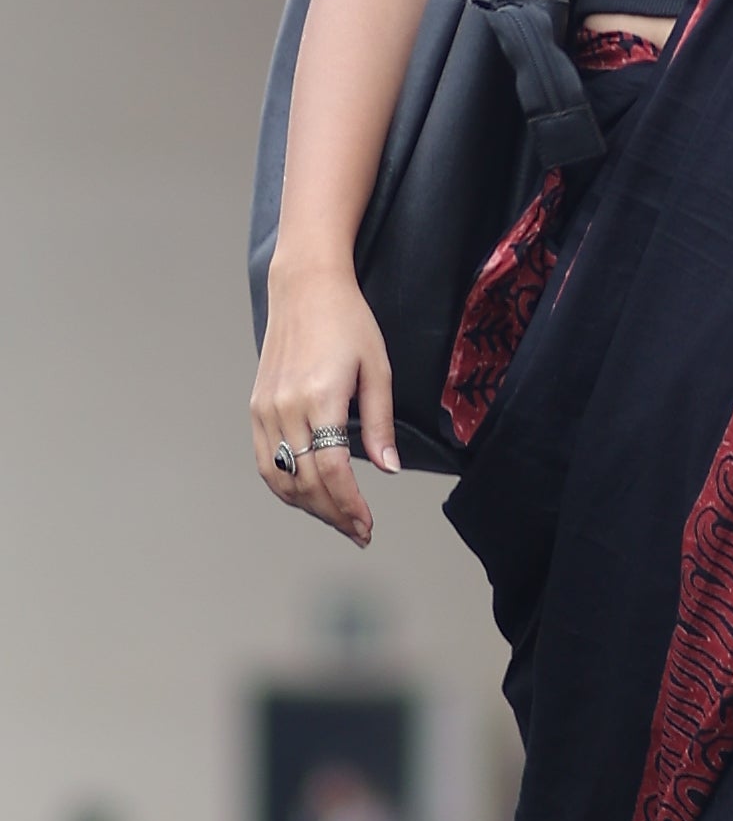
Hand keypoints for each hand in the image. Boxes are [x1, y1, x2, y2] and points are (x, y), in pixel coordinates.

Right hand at [251, 264, 397, 544]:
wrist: (305, 288)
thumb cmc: (347, 321)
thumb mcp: (377, 367)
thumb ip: (380, 422)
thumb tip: (388, 469)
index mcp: (321, 397)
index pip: (334, 470)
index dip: (351, 505)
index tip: (367, 525)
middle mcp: (286, 406)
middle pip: (307, 481)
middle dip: (334, 514)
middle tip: (358, 531)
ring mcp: (266, 409)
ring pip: (281, 479)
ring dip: (308, 506)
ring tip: (337, 518)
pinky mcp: (256, 407)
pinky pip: (266, 461)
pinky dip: (285, 486)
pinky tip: (307, 495)